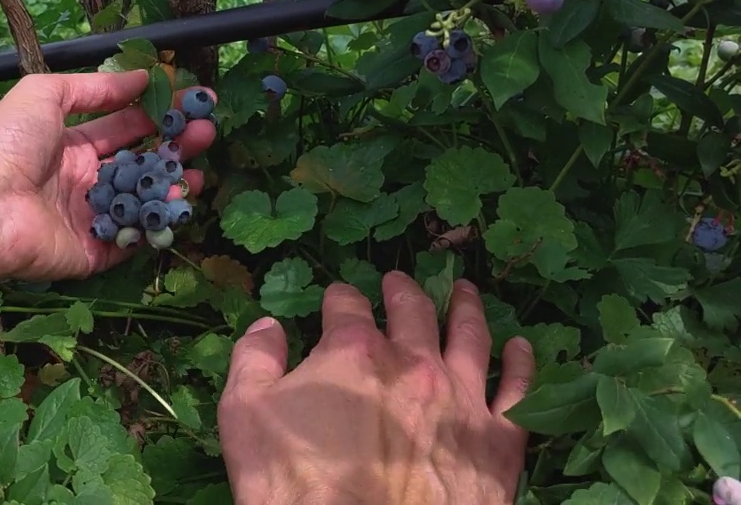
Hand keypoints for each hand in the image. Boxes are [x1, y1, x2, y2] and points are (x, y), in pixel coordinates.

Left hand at [0, 71, 216, 281]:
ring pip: (141, 201)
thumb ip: (95, 87)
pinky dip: (156, 224)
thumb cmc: (8, 144)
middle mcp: (83, 180)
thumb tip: (142, 76)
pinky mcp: (93, 252)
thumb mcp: (45, 94)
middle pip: (140, 163)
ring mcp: (90, 217)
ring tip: (197, 173)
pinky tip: (177, 204)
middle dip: (175, 148)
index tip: (196, 103)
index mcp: (70, 145)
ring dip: (172, 186)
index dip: (159, 115)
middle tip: (208, 133)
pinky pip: (131, 239)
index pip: (125, 127)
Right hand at [218, 272, 535, 504]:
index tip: (337, 299)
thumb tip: (268, 325)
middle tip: (398, 282)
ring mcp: (461, 399)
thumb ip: (254, 361)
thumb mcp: (244, 416)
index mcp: (353, 349)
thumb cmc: (295, 485)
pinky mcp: (498, 441)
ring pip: (471, 336)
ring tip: (465, 291)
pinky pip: (519, 391)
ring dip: (467, 308)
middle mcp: (413, 362)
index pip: (346, 306)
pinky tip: (521, 349)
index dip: (339, 299)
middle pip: (412, 310)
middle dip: (402, 291)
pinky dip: (522, 364)